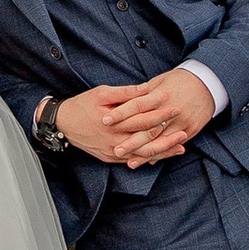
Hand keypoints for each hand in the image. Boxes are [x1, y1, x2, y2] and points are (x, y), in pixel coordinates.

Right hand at [50, 72, 216, 167]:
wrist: (62, 124)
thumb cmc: (82, 105)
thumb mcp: (102, 93)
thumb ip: (125, 93)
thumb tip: (146, 88)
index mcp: (114, 123)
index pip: (143, 120)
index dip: (161, 114)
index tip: (176, 108)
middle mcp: (115, 141)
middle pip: (147, 142)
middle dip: (167, 137)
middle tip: (185, 132)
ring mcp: (113, 153)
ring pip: (142, 156)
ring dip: (162, 152)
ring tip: (180, 148)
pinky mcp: (110, 158)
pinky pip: (132, 161)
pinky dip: (148, 159)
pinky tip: (161, 156)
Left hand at [98, 68, 217, 166]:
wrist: (208, 84)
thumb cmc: (179, 81)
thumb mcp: (160, 81)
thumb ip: (142, 93)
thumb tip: (122, 101)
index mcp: (161, 95)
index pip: (136, 105)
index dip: (120, 113)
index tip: (105, 120)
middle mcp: (170, 110)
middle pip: (147, 128)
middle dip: (131, 141)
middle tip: (115, 149)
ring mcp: (181, 122)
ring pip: (160, 141)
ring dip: (145, 153)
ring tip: (130, 162)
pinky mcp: (190, 130)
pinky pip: (173, 145)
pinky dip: (161, 154)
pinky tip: (148, 161)